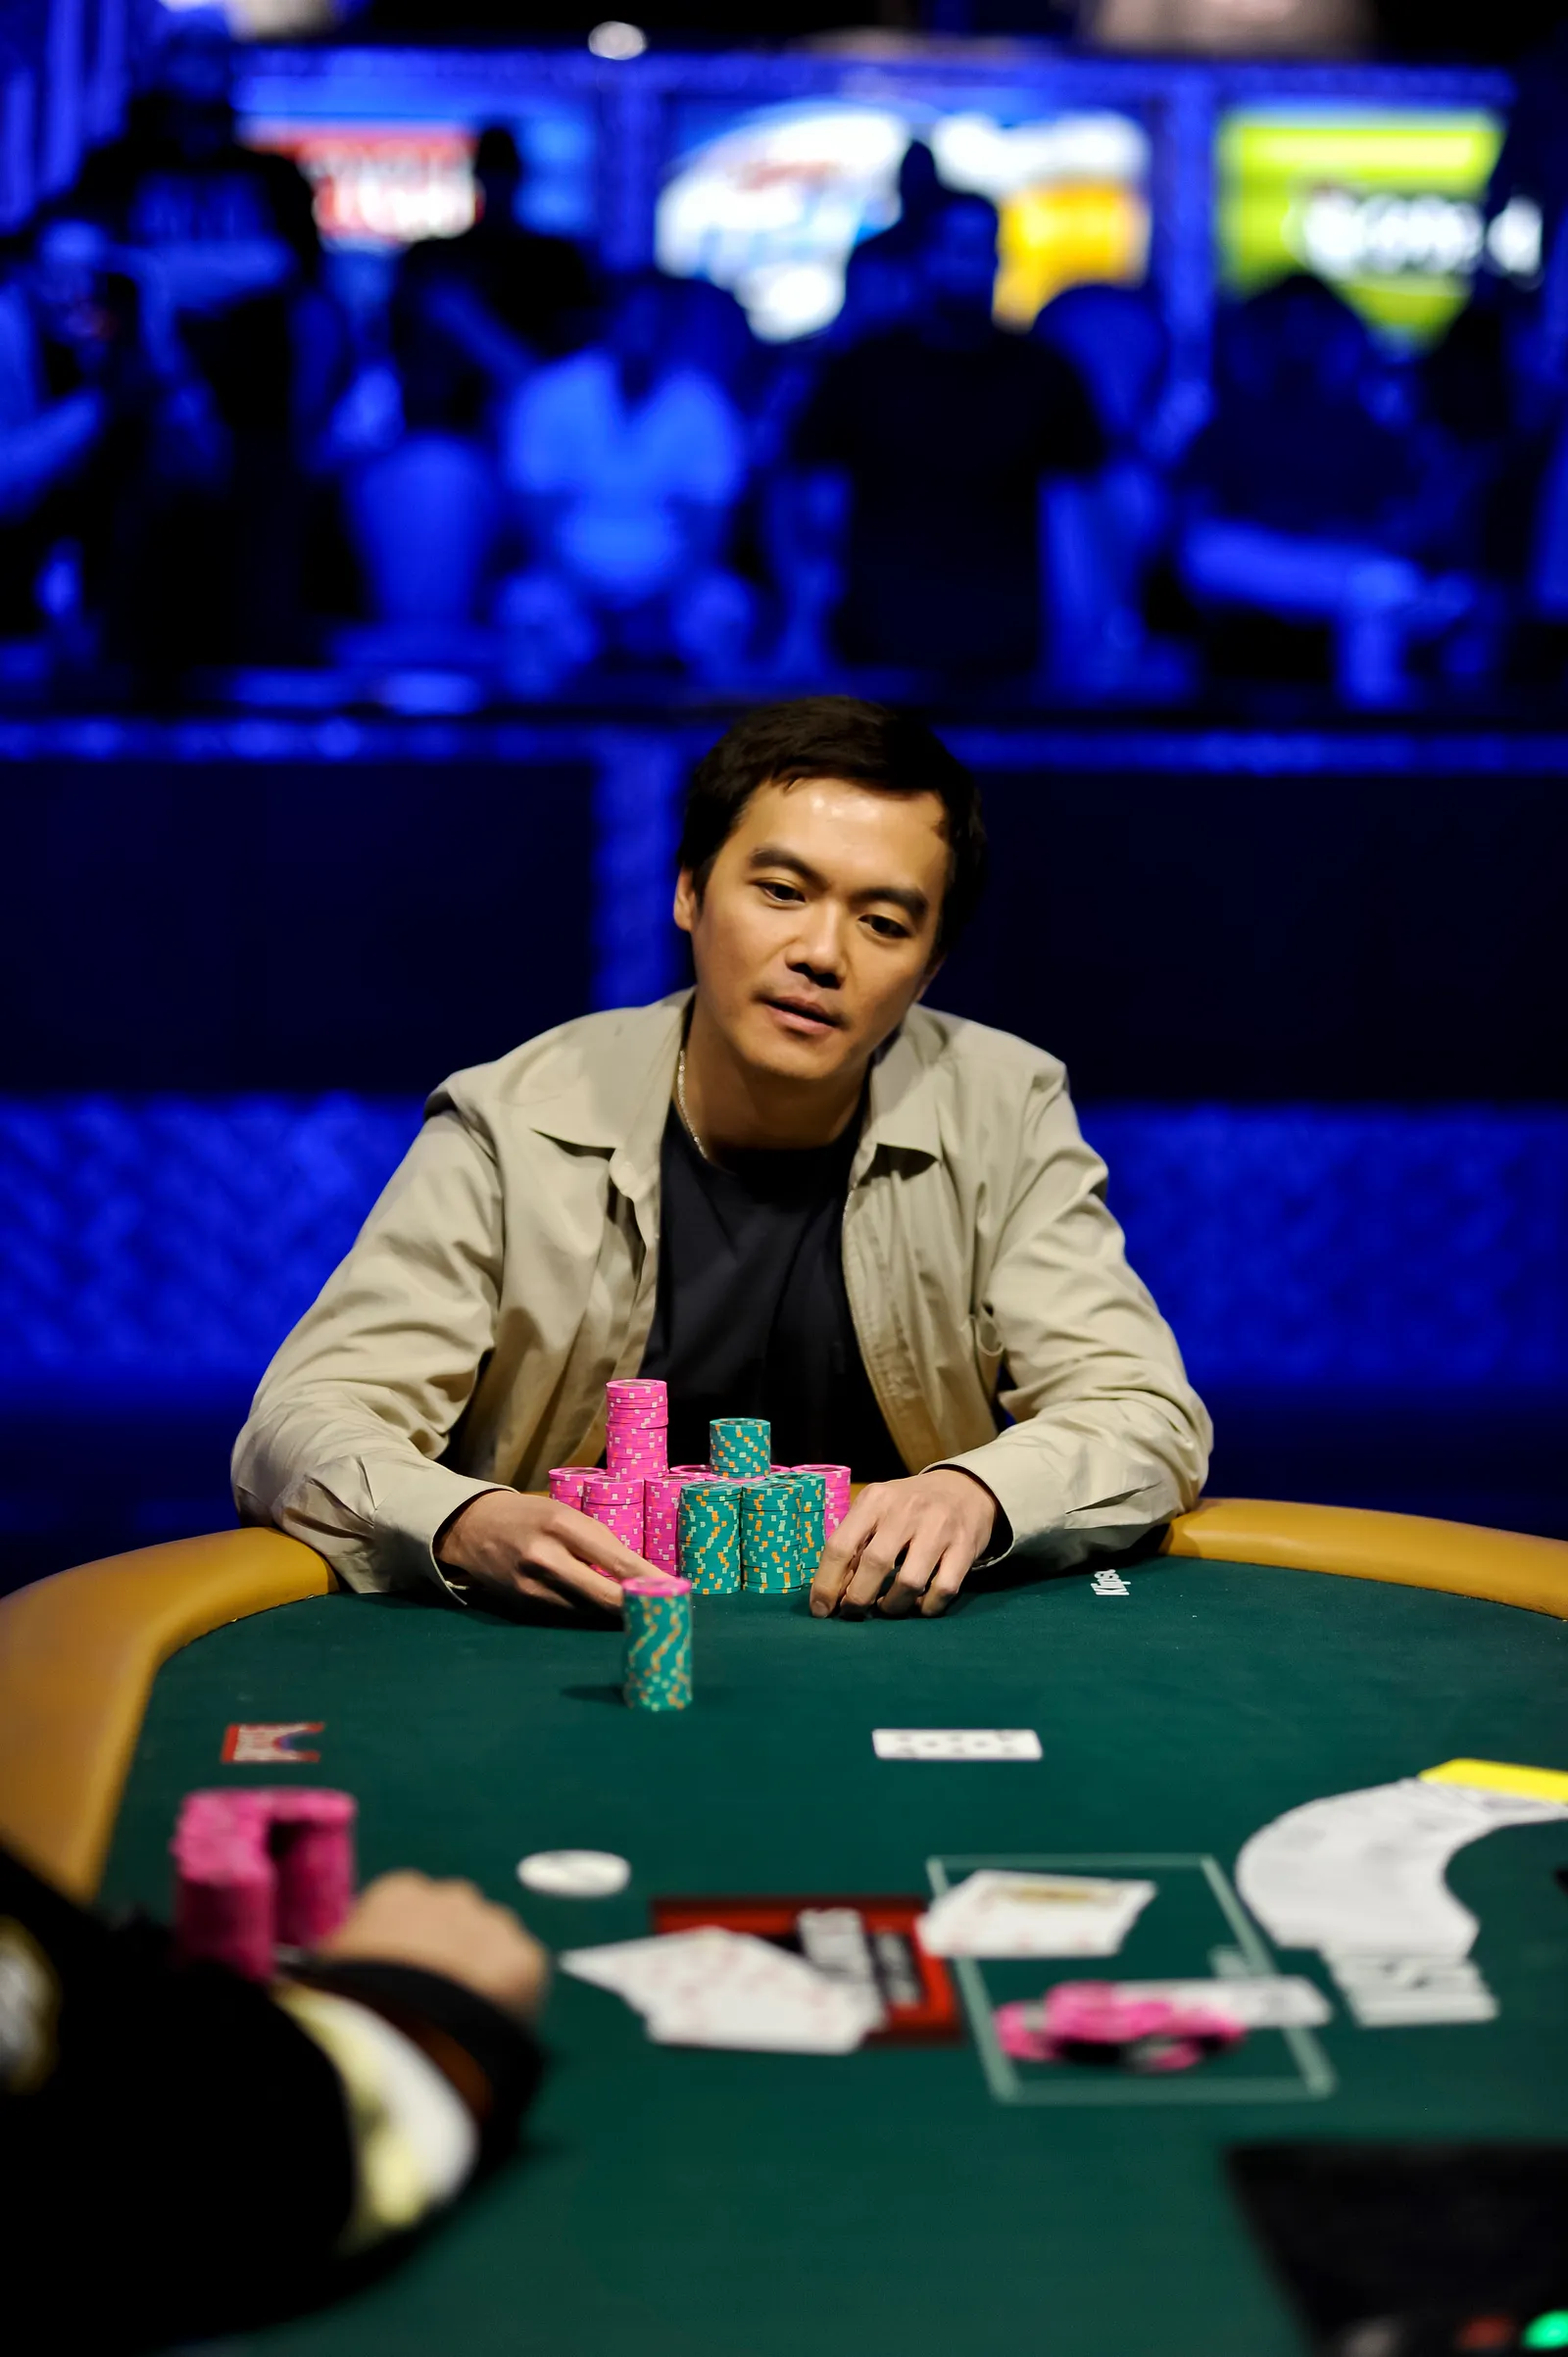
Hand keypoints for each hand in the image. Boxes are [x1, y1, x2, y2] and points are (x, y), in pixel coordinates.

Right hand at [315, 1871, 548, 2022]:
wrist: (396, 2039)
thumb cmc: (346, 2006)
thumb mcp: (326, 1975)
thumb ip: (345, 1962)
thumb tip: (340, 1976)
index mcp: (397, 1892)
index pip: (405, 1912)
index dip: (402, 1952)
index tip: (397, 1984)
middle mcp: (452, 1895)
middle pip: (453, 1924)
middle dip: (446, 1956)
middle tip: (433, 2004)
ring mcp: (495, 1924)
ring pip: (490, 1948)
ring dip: (480, 1974)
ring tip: (461, 2024)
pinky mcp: (528, 1961)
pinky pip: (520, 1978)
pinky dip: (510, 2000)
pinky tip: (487, 2029)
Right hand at [437, 1487, 658, 1613]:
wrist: (472, 1527)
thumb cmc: (530, 1516)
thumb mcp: (565, 1514)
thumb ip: (598, 1542)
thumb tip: (641, 1573)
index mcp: (563, 1524)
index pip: (617, 1559)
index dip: (648, 1580)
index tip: (674, 1590)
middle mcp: (547, 1556)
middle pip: (605, 1595)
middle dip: (636, 1606)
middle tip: (662, 1611)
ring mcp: (533, 1585)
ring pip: (588, 1610)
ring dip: (612, 1612)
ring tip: (637, 1611)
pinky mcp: (524, 1605)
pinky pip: (567, 1615)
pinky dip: (586, 1613)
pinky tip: (600, 1611)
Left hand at [810, 1468, 998, 1619]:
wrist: (964, 1489)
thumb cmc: (908, 1506)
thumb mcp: (877, 1509)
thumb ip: (855, 1542)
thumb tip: (830, 1591)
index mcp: (876, 1500)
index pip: (840, 1545)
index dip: (826, 1584)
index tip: (820, 1609)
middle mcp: (906, 1510)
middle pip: (875, 1564)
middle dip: (858, 1599)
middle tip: (853, 1612)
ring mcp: (939, 1528)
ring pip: (910, 1582)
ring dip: (893, 1607)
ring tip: (887, 1607)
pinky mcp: (965, 1547)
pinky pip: (944, 1589)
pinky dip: (927, 1607)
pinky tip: (918, 1604)